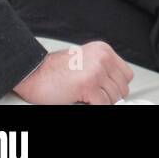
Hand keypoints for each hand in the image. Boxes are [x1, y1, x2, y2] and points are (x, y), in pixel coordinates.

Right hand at [12, 41, 133, 104]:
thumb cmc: (52, 69)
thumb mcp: (84, 60)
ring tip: (89, 99)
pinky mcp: (88, 85)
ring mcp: (97, 71)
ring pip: (114, 97)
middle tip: (99, 99)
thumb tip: (114, 85)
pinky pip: (103, 103)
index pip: (126, 74)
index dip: (118, 86)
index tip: (111, 92)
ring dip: (102, 102)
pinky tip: (84, 102)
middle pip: (122, 86)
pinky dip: (96, 106)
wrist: (32, 72)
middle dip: (111, 96)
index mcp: (103, 51)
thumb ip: (101, 68)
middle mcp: (103, 59)